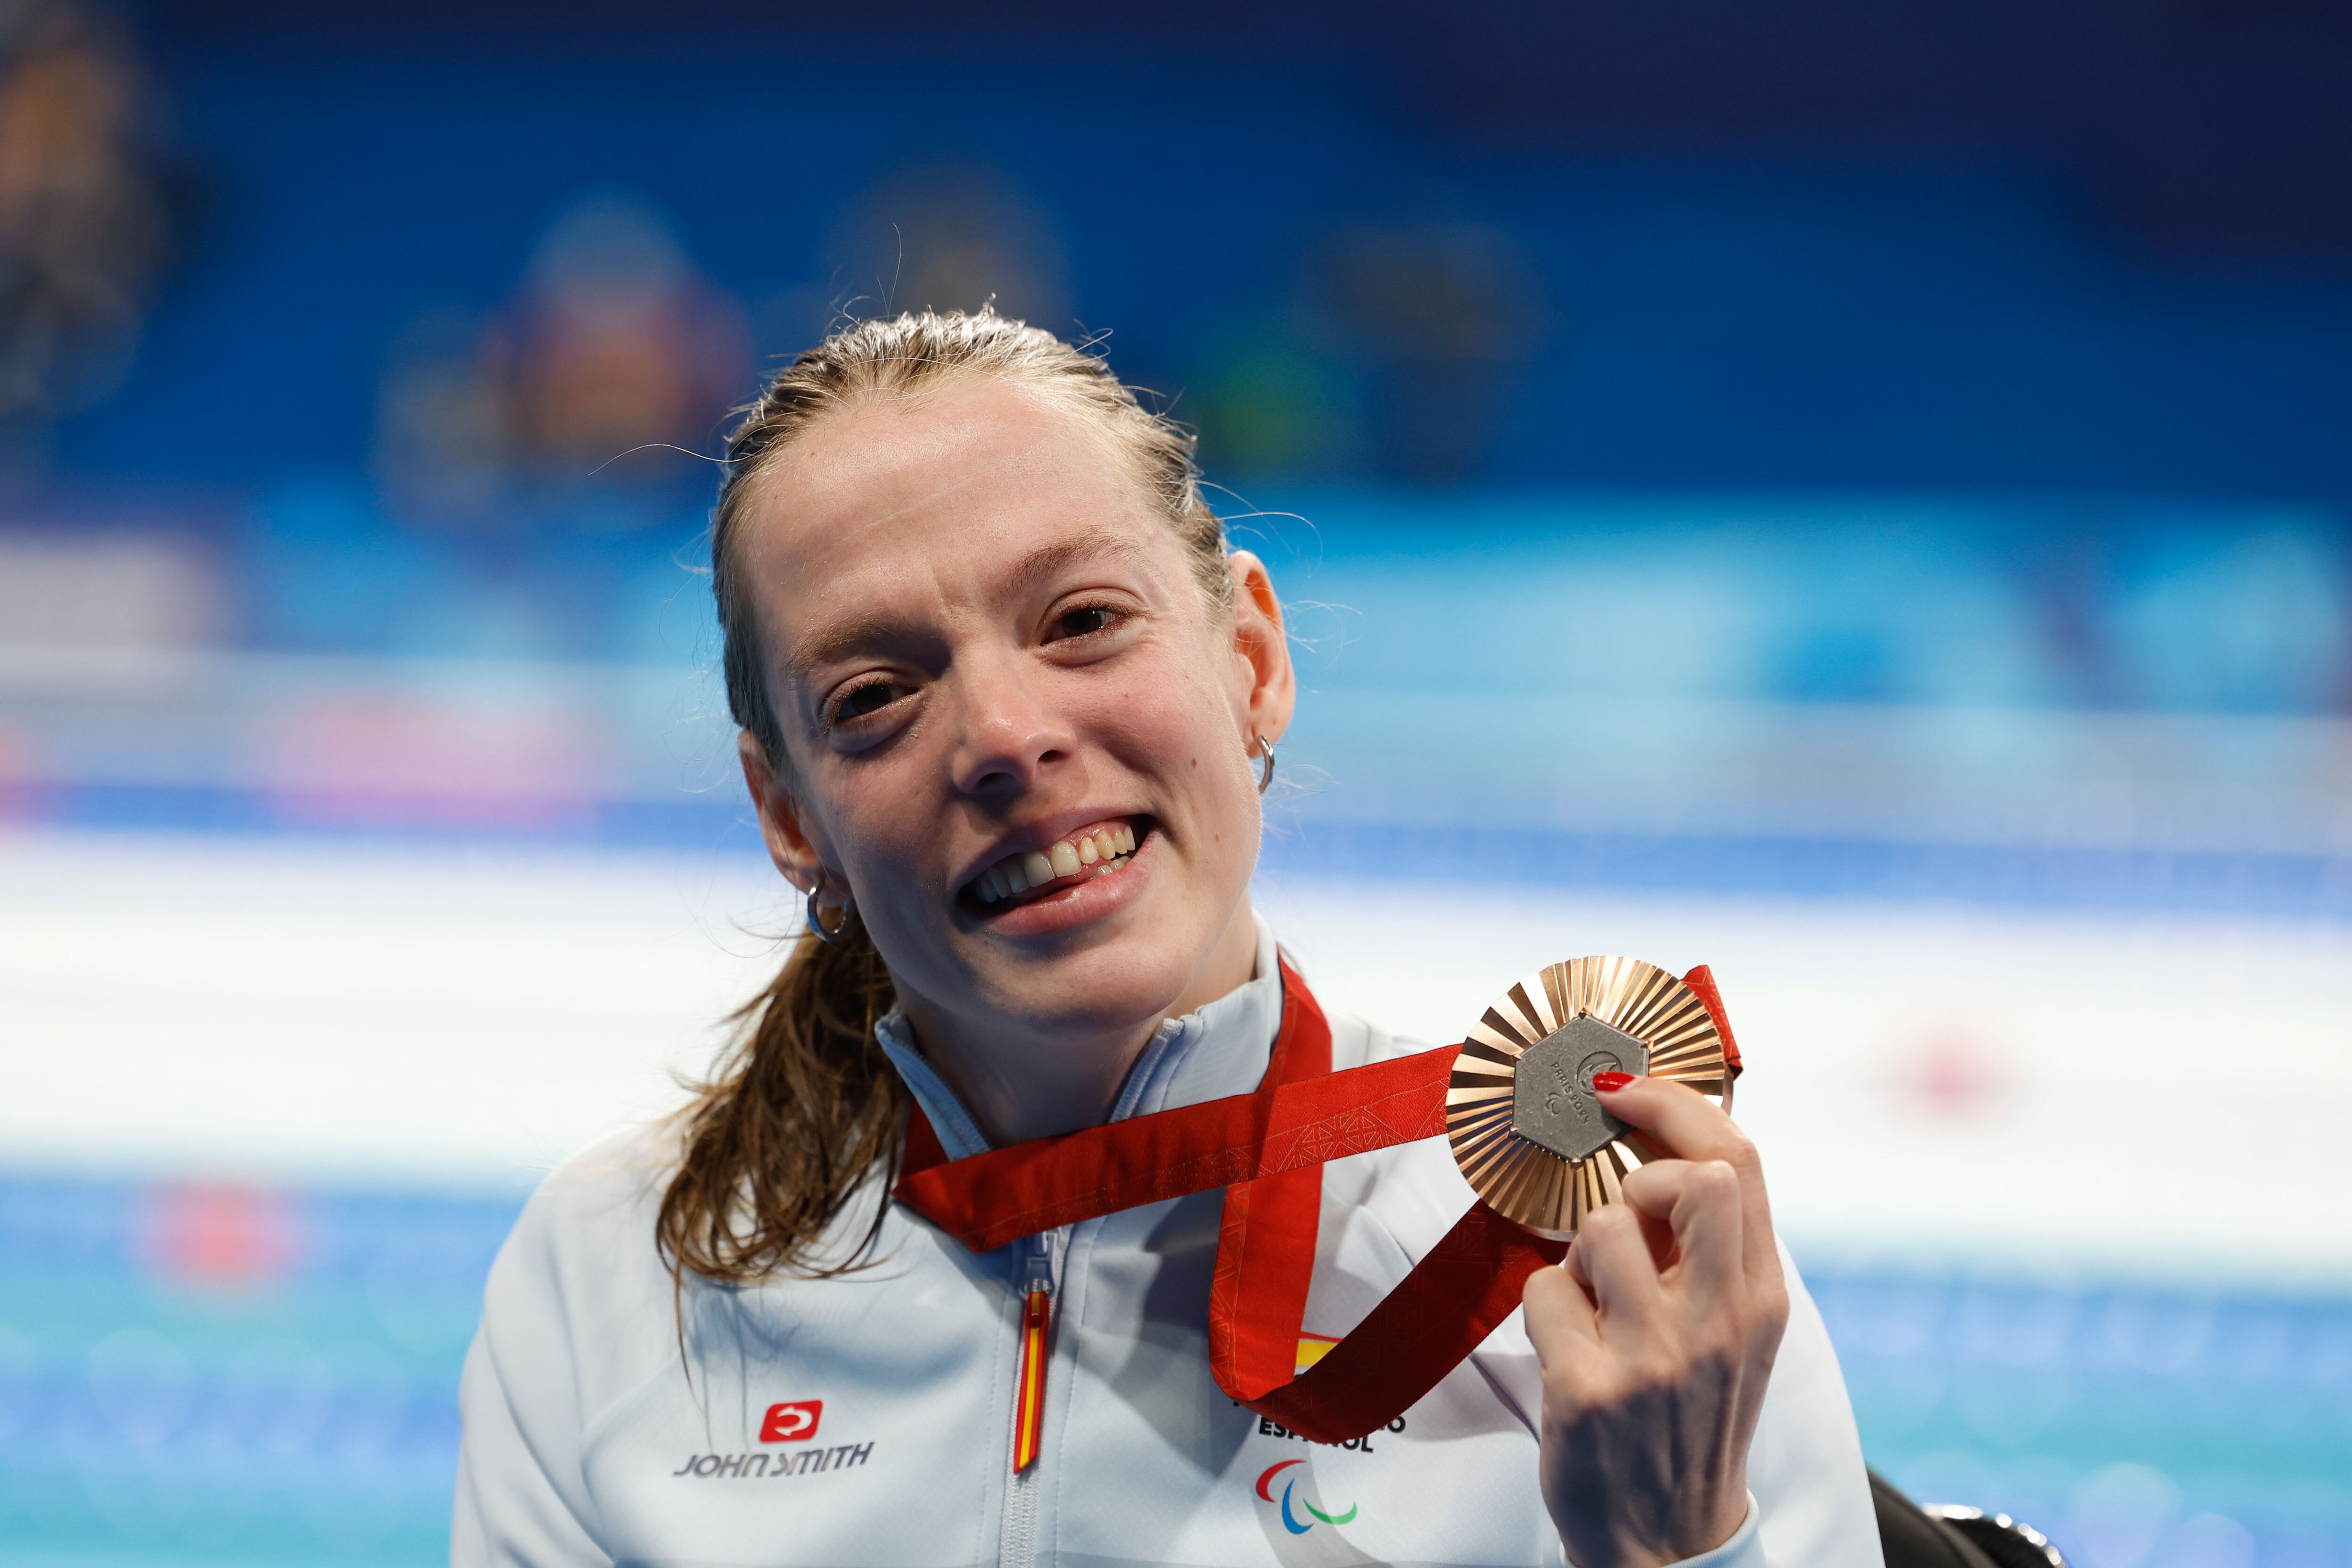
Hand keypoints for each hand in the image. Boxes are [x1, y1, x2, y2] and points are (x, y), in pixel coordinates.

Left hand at [1521, 1076, 1789, 1567]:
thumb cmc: (1689, 1416)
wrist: (1666, 1537)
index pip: (1738, 1160)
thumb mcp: (1730, 1330)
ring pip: (1598, 1230)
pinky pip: (1544, 1291)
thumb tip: (1667, 1141)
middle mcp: (1720, 1322)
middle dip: (1639, 1179)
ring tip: (1593, 1306)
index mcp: (1759, 1298)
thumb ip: (1711, 1245)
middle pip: (1691, 1177)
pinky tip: (1568, 1350)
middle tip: (1622, 1219)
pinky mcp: (1591, 1388)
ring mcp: (1657, 1357)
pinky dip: (1544, 1310)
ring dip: (1578, 1256)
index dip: (1676, 1103)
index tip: (1627, 1091)